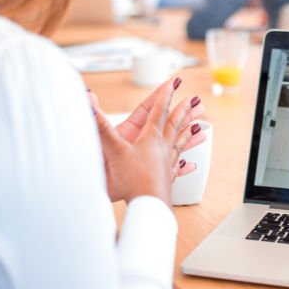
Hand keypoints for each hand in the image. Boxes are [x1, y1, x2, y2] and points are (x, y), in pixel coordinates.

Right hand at [90, 79, 204, 203]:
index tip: (173, 83)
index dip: (164, 95)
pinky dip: (183, 165)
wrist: (147, 205)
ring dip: (189, 135)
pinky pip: (177, 168)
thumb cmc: (133, 180)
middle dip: (184, 111)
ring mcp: (166, 163)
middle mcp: (162, 148)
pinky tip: (190, 165)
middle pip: (175, 125)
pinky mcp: (166, 179)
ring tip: (201, 130)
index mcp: (150, 138)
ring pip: (180, 144)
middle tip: (196, 102)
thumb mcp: (114, 149)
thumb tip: (87, 102)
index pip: (159, 111)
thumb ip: (100, 125)